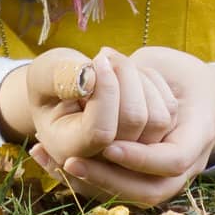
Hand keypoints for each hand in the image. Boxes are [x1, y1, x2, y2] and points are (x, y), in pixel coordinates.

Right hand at [0, 47, 178, 164]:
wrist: (63, 87)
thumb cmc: (51, 78)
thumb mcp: (45, 73)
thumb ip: (60, 76)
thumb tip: (88, 78)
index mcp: (69, 149)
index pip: (101, 131)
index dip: (106, 91)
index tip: (99, 58)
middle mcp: (103, 160)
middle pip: (134, 121)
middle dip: (124, 76)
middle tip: (105, 53)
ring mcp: (132, 155)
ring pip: (159, 118)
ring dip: (140, 79)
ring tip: (116, 62)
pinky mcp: (152, 139)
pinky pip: (169, 110)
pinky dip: (152, 82)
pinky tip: (129, 72)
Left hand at [29, 46, 214, 207]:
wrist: (191, 91)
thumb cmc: (178, 71)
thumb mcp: (165, 64)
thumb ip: (140, 74)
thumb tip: (87, 78)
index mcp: (199, 133)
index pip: (173, 161)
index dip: (141, 157)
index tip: (108, 146)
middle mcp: (187, 164)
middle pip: (149, 192)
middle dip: (108, 179)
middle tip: (70, 163)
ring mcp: (165, 176)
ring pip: (128, 196)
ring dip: (91, 182)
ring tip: (54, 162)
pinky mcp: (141, 178)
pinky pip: (115, 189)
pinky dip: (84, 179)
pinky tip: (47, 158)